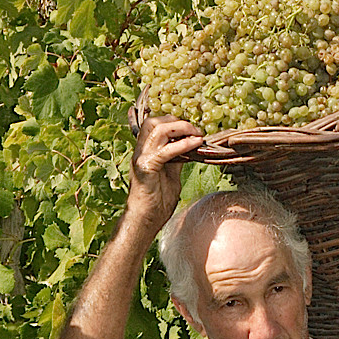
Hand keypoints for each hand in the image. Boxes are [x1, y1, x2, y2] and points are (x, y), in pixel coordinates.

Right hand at [125, 115, 203, 234]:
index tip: (193, 128)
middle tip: (195, 129)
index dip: (173, 120)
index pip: (154, 123)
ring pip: (157, 129)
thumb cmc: (158, 199)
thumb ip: (177, 157)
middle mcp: (141, 150)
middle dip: (176, 120)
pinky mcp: (146, 168)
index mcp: (146, 150)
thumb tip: (190, 145)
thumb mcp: (172, 172)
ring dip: (181, 128)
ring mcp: (141, 158)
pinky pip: (165, 151)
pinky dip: (182, 145)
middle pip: (153, 121)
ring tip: (197, 134)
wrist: (147, 218)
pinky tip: (196, 144)